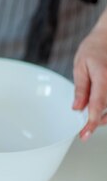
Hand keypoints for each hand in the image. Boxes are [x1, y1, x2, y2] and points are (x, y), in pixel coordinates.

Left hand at [73, 8, 106, 139]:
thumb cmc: (95, 47)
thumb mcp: (81, 65)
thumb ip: (81, 88)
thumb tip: (77, 108)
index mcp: (103, 76)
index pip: (98, 105)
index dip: (91, 122)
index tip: (84, 133)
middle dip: (96, 122)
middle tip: (84, 131)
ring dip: (103, 117)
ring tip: (90, 122)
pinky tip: (99, 112)